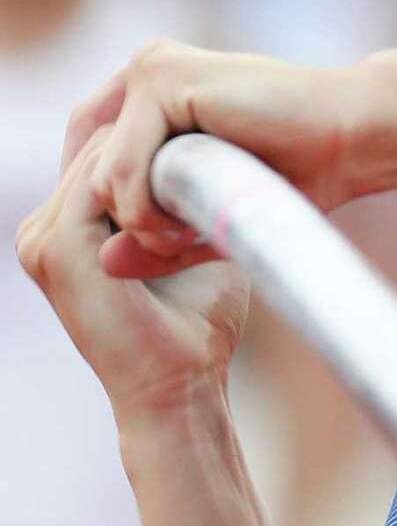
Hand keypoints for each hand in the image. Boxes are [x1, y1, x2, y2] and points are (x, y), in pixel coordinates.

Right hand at [16, 125, 251, 423]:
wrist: (181, 391)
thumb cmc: (197, 329)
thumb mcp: (191, 250)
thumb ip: (186, 205)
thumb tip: (223, 156)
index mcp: (67, 228)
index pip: (108, 153)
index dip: (159, 139)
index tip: (216, 134)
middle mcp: (43, 229)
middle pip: (101, 146)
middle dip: (156, 137)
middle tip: (218, 136)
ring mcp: (43, 238)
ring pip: (103, 156)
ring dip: (157, 155)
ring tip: (212, 162)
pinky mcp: (57, 248)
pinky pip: (101, 181)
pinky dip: (148, 176)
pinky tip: (195, 183)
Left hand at [60, 40, 359, 276]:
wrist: (352, 138)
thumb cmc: (301, 174)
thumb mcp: (214, 215)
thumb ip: (159, 236)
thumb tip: (101, 263)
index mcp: (156, 90)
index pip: (90, 153)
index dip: (109, 208)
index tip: (151, 246)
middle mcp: (146, 71)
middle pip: (87, 167)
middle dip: (126, 219)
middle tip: (179, 243)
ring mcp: (151, 70)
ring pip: (102, 175)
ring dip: (143, 221)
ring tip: (193, 230)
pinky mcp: (162, 79)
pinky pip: (124, 170)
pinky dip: (150, 211)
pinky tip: (193, 220)